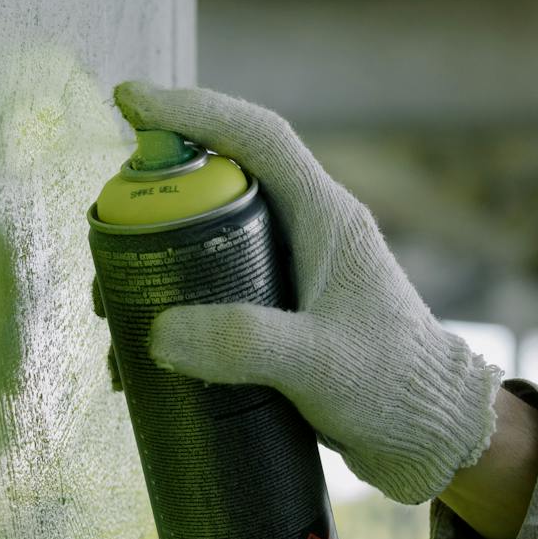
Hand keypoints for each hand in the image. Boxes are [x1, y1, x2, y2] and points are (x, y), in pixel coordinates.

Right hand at [111, 81, 502, 505]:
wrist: (433, 438)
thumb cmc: (396, 388)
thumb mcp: (320, 365)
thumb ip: (244, 344)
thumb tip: (157, 332)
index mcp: (327, 218)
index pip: (257, 138)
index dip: (194, 111)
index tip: (130, 100)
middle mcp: (308, 235)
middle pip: (218, 189)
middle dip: (153, 204)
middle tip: (105, 238)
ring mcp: (293, 278)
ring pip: (209, 245)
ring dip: (156, 267)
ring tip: (112, 311)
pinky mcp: (281, 321)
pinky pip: (215, 296)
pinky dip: (174, 315)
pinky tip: (142, 359)